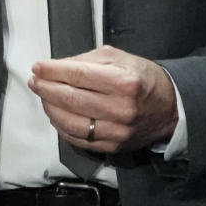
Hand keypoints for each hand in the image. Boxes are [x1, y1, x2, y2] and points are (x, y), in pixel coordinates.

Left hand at [28, 45, 177, 154]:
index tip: (38, 67)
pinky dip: (61, 127)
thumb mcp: (121, 58)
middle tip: (35, 81)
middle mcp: (119, 108)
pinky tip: (56, 115)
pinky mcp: (112, 147)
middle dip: (46, 88)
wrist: (170, 108)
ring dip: (50, 108)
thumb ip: (88, 60)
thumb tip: (58, 66)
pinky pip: (78, 139)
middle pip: (70, 99)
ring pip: (70, 122)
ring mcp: (116, 131)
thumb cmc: (143, 79)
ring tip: (43, 97)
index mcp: (123, 82)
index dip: (52, 71)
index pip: (77, 75)